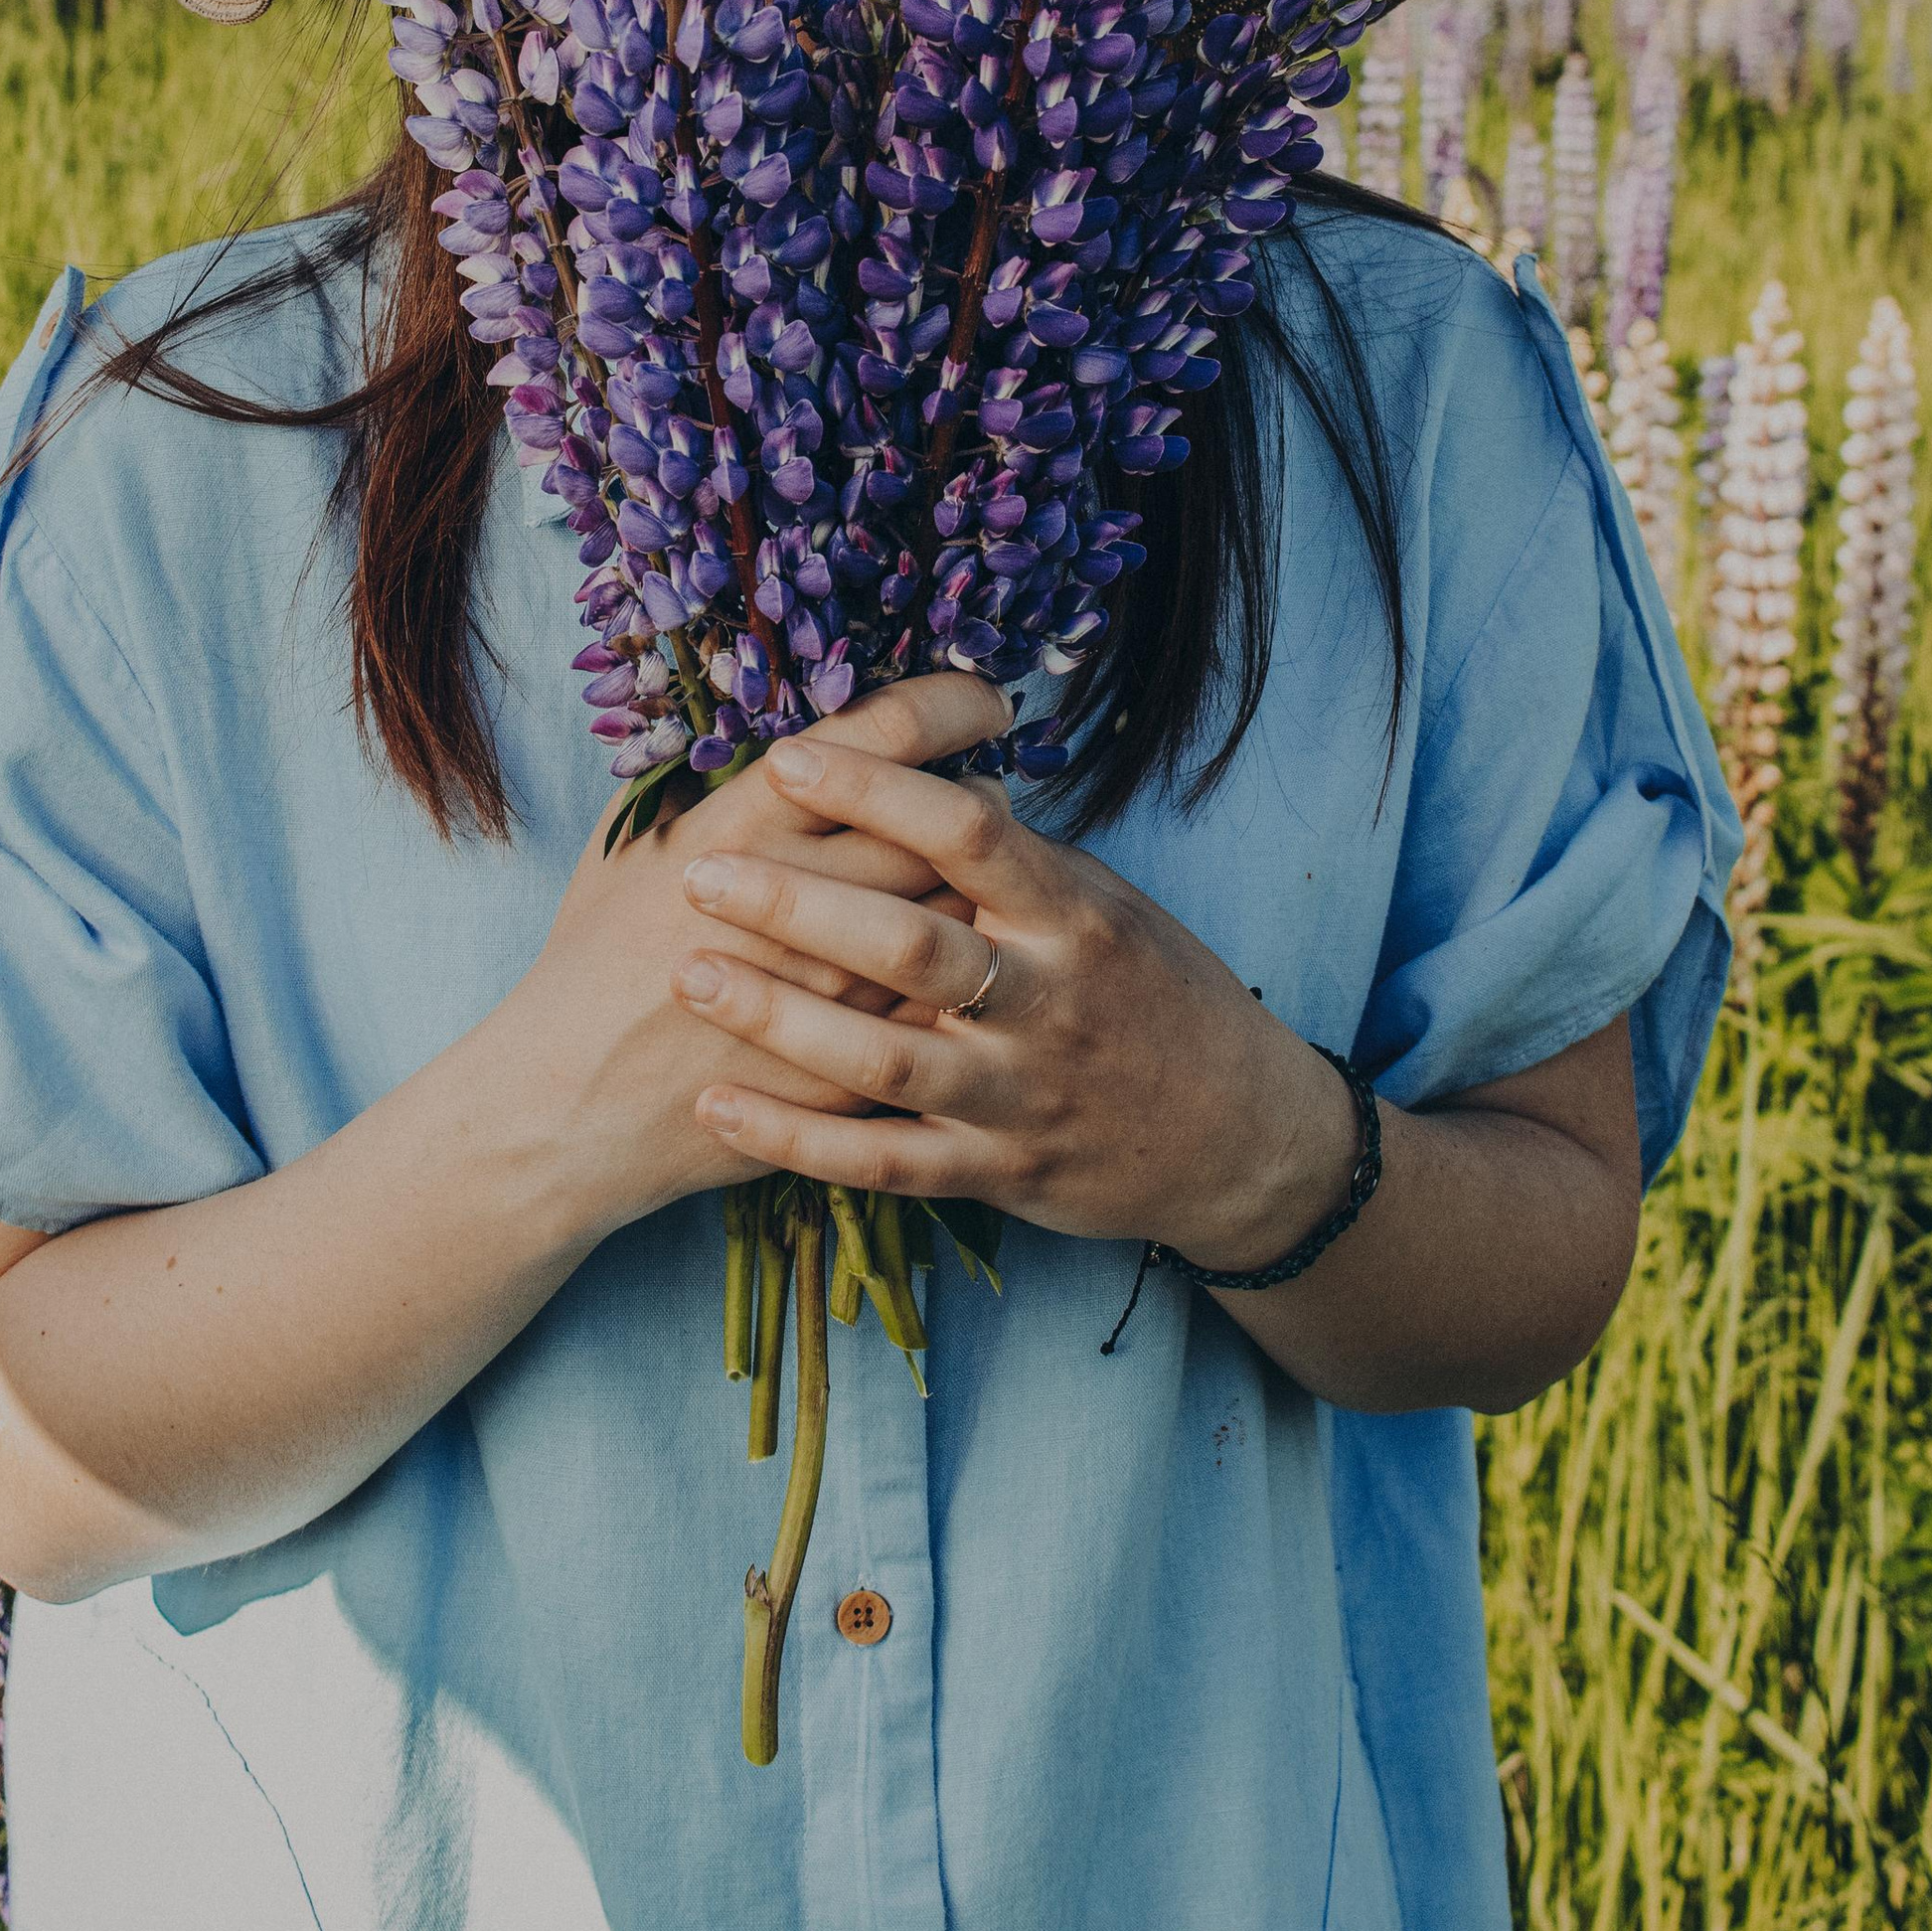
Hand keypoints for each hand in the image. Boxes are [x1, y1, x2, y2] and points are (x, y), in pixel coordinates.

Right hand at [502, 674, 1010, 1235]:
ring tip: (971, 870)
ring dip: (983, 882)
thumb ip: (719, 779)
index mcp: (744, 826)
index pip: (886, 735)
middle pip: (949, 819)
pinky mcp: (852, 1069)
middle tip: (980, 788)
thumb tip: (803, 724)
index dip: (955, 705)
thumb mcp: (635, 839)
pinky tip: (957, 957)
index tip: (981, 704)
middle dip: (980, 792)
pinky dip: (966, 971)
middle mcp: (801, 899)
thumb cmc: (596, 956)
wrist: (569, 1101)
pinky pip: (946, 1003)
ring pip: (965, 912)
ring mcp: (835, 992)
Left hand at [673, 739, 1360, 1266]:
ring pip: (883, 1061)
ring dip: (779, 1019)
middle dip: (797, 906)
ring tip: (690, 972)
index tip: (786, 757)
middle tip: (700, 871)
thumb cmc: (1155, 995)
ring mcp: (1018, 1096)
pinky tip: (717, 1104)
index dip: (874, 788)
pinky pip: (881, 1163)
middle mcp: (1046, 1002)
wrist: (1240, 1140)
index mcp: (1073, 915)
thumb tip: (916, 773)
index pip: (968, 832)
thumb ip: (1010, 859)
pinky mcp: (995, 1173)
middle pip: (909, 947)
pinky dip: (794, 1139)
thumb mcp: (1105, 904)